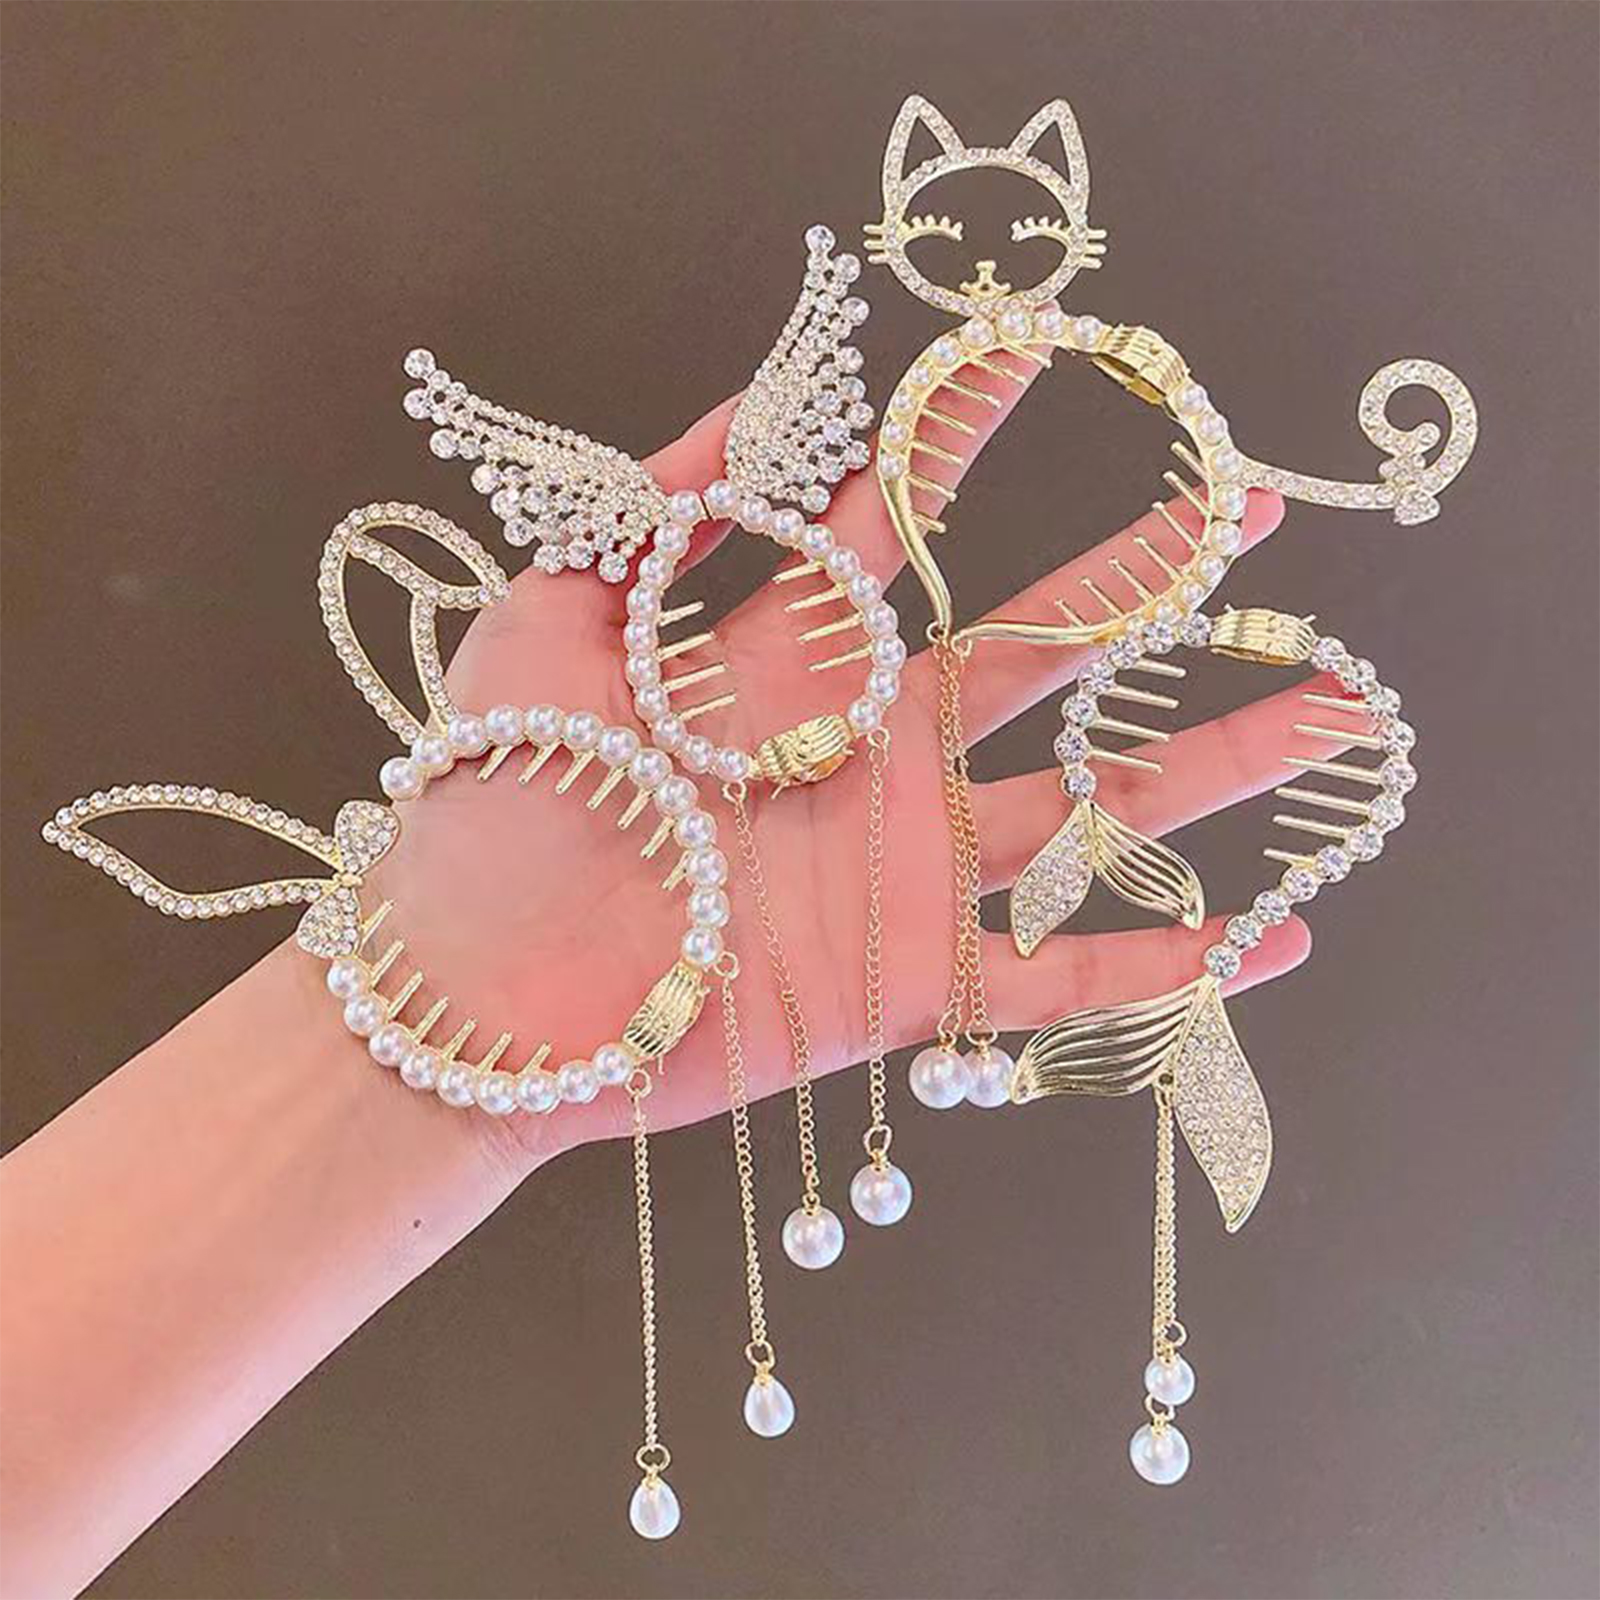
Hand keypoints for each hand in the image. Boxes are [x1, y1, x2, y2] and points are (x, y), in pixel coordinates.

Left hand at [372, 381, 1333, 1179]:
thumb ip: (649, 515)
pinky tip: (1269, 941)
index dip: (963, 439)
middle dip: (1145, 575)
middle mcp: (870, 755)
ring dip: (1215, 764)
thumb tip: (743, 399)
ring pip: (1094, 808)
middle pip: (1041, 652)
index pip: (902, 526)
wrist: (479, 988)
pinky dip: (1164, 963)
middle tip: (1243, 506)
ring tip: (1331, 711)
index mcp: (792, 665)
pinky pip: (1062, 976)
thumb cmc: (499, 799)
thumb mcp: (551, 623)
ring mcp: (902, 869)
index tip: (1028, 352)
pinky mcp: (908, 980)